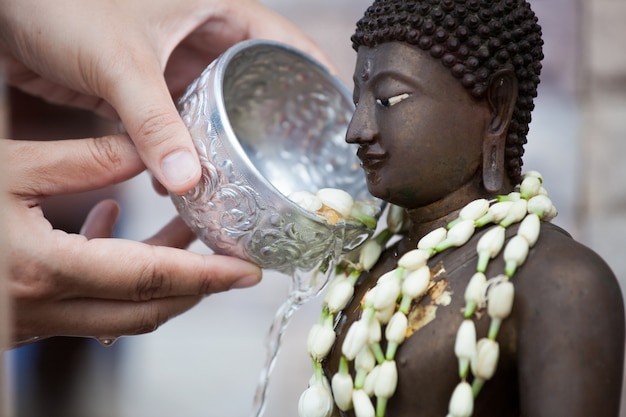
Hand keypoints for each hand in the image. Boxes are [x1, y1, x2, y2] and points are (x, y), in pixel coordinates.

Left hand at [0, 0, 330, 193]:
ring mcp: (173, 63)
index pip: (284, 40)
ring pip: (214, 108)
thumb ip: (153, 121)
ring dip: (223, 142)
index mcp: (215, 11)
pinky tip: (186, 178)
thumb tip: (185, 180)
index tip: (334, 114)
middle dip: (269, 121)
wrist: (3, 14)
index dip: (314, 74)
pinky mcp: (145, 87)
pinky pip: (177, 123)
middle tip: (290, 161)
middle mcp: (201, 37)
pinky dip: (184, 149)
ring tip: (245, 179)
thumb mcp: (120, 61)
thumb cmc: (60, 3)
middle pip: (254, 83)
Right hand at [2, 135, 261, 347]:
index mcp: (47, 269)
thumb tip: (151, 151)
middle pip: (144, 310)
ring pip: (118, 313)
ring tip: (184, 232)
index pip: (151, 278)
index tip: (247, 272)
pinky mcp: (23, 318)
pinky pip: (85, 306)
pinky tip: (108, 224)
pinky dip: (112, 276)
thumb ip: (89, 161)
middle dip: (197, 288)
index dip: (207, 276)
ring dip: (159, 279)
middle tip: (232, 265)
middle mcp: (43, 308)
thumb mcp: (15, 168)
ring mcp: (32, 321)